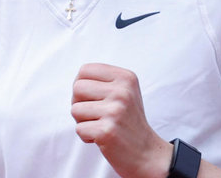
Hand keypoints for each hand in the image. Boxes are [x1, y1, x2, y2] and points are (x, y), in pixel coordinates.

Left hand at [71, 63, 172, 177]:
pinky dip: (86, 136)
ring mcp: (116, 110)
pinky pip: (79, 129)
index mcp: (126, 77)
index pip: (85, 69)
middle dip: (79, 103)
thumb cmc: (128, 120)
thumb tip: (77, 80)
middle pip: (77, 87)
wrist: (145, 151)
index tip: (91, 97)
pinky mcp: (107, 130)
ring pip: (75, 109)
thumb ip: (104, 82)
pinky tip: (102, 137)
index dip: (81, 85)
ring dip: (83, 121)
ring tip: (100, 125)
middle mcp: (122, 91)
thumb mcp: (124, 92)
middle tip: (95, 114)